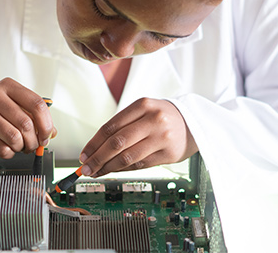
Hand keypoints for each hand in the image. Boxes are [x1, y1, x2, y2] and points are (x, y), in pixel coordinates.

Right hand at [0, 78, 55, 158]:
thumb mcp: (14, 105)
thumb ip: (34, 117)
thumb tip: (51, 133)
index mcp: (9, 86)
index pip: (37, 104)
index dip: (46, 124)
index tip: (47, 135)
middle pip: (26, 123)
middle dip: (34, 140)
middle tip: (33, 145)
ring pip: (14, 137)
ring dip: (21, 147)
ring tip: (20, 146)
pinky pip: (1, 148)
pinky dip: (9, 152)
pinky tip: (7, 148)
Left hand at [79, 98, 197, 176]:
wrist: (193, 123)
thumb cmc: (161, 118)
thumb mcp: (143, 112)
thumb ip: (122, 126)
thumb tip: (95, 149)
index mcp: (142, 105)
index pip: (110, 127)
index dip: (93, 143)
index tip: (83, 155)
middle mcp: (153, 120)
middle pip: (116, 143)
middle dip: (97, 158)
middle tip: (86, 168)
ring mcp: (162, 137)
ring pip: (127, 157)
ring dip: (107, 167)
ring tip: (96, 172)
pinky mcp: (168, 154)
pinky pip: (140, 165)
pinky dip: (123, 170)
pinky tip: (114, 171)